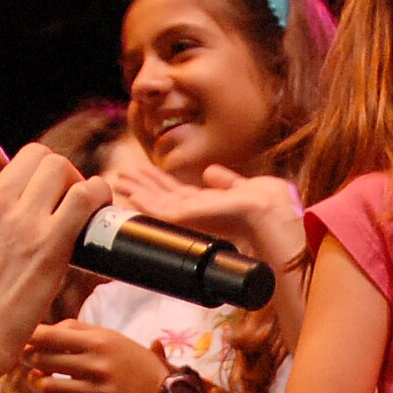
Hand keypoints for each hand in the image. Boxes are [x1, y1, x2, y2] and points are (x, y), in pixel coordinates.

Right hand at [0, 142, 109, 380]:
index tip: (8, 173)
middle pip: (31, 155)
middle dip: (45, 170)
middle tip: (52, 195)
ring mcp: (20, 220)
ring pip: (58, 167)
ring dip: (71, 180)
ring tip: (74, 203)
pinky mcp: (50, 243)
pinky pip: (85, 196)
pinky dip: (97, 194)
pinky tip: (97, 206)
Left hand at [26, 324, 169, 392]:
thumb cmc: (133, 362)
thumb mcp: (112, 337)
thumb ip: (78, 329)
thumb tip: (43, 332)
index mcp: (100, 343)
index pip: (50, 336)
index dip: (29, 337)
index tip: (24, 339)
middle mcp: (97, 367)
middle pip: (42, 361)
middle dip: (30, 360)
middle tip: (30, 360)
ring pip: (47, 389)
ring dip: (35, 384)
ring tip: (37, 380)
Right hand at [113, 164, 305, 266]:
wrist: (274, 220)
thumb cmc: (272, 209)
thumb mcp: (249, 190)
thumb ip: (228, 183)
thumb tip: (207, 172)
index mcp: (213, 208)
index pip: (180, 195)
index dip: (161, 183)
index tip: (143, 171)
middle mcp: (201, 217)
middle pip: (165, 199)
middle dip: (144, 186)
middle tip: (120, 174)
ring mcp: (194, 221)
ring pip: (159, 204)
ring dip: (139, 190)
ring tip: (119, 178)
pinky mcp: (189, 221)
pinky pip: (161, 211)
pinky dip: (144, 202)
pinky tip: (130, 194)